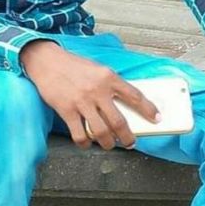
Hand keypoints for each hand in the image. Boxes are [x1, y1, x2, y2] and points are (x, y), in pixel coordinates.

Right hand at [21, 41, 159, 150]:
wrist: (47, 61)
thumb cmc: (73, 66)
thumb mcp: (97, 69)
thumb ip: (109, 85)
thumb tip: (123, 106)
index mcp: (108, 77)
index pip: (135, 95)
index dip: (148, 109)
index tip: (157, 118)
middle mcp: (97, 90)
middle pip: (119, 121)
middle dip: (128, 137)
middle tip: (130, 142)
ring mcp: (81, 101)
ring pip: (101, 132)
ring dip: (108, 143)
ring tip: (109, 144)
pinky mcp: (66, 110)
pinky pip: (80, 134)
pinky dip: (85, 143)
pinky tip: (87, 143)